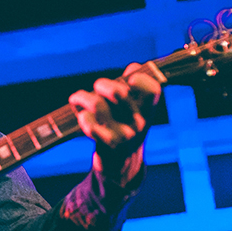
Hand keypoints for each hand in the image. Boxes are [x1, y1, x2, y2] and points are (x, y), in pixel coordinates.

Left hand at [69, 62, 161, 183]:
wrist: (122, 164)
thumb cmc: (125, 128)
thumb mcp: (135, 110)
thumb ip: (134, 88)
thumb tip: (134, 66)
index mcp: (147, 110)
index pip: (152, 91)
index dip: (141, 79)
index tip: (130, 78)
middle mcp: (138, 123)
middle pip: (118, 93)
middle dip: (102, 84)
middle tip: (97, 87)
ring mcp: (123, 135)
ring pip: (98, 105)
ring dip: (83, 97)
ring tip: (78, 99)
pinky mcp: (106, 146)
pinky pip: (89, 124)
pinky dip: (82, 116)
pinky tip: (81, 116)